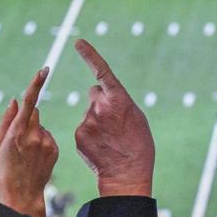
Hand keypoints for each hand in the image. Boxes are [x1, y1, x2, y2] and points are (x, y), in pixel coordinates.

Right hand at [0, 68, 57, 214]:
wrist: (22, 193)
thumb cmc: (5, 168)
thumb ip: (7, 119)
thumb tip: (14, 99)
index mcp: (18, 132)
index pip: (29, 102)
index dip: (36, 84)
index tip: (45, 70)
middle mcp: (35, 135)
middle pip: (34, 112)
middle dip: (27, 118)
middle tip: (19, 139)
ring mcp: (47, 143)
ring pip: (41, 126)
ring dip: (35, 132)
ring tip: (27, 153)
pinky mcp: (56, 150)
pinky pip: (48, 137)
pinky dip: (43, 142)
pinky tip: (36, 157)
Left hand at [74, 39, 154, 196]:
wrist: (127, 174)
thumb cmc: (138, 146)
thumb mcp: (137, 119)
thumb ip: (118, 102)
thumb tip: (98, 93)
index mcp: (118, 99)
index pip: (101, 71)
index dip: (90, 55)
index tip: (78, 43)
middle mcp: (99, 106)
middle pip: (94, 95)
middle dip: (102, 102)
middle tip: (115, 123)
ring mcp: (86, 121)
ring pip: (89, 113)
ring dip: (97, 122)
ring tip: (111, 139)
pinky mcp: (78, 135)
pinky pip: (83, 129)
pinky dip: (91, 135)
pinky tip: (102, 146)